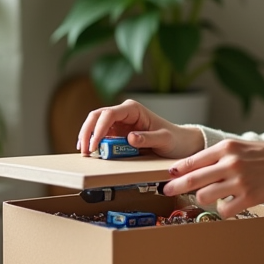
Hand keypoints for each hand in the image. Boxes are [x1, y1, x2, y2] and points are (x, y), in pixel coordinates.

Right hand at [77, 99, 204, 158]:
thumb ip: (148, 138)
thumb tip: (130, 138)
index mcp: (133, 109)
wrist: (179, 143)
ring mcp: (119, 123)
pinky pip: (100, 136)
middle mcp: (123, 113)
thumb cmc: (174, 138)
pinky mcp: (117, 134)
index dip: (99, 129)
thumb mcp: (164, 139)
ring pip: (95, 125)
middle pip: (96, 116)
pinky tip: (91, 152)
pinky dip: (94, 143)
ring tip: (86, 154)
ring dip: (88, 138)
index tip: (95, 145)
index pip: (109, 114)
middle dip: (87, 132)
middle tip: (84, 150)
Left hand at [160, 139, 263, 218]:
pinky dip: (222, 210)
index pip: (193, 161)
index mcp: (226, 148)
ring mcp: (239, 181)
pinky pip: (224, 210)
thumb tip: (190, 166)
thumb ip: (217, 155)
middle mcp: (230, 163)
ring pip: (204, 196)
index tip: (168, 176)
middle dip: (175, 187)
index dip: (176, 171)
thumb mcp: (240, 146)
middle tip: (166, 192)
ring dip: (202, 199)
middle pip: (192, 180)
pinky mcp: (248, 197)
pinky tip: (227, 205)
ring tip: (207, 197)